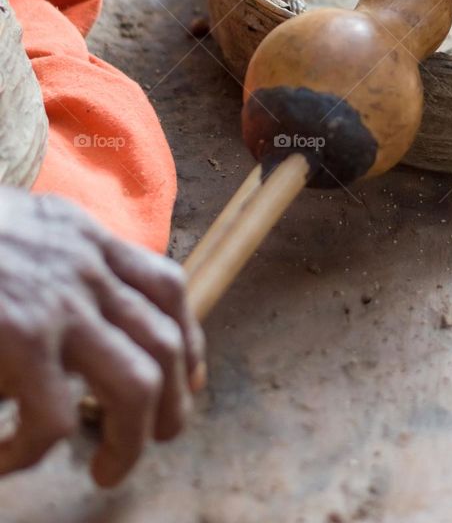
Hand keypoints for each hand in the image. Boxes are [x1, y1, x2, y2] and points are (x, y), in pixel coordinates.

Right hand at [0, 188, 204, 485]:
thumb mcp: (21, 227)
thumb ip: (56, 259)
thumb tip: (82, 317)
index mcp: (85, 239)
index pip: (167, 286)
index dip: (187, 340)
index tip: (186, 380)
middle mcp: (84, 268)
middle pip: (165, 343)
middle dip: (170, 405)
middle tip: (155, 440)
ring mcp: (57, 304)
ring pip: (134, 386)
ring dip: (129, 441)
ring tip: (106, 470)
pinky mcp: (21, 338)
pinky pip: (53, 421)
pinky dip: (33, 453)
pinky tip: (7, 459)